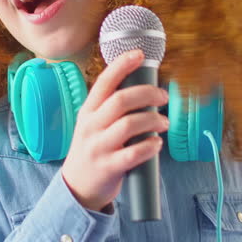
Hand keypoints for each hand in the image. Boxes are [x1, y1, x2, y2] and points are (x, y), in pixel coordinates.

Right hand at [60, 49, 169, 211]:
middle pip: (121, 100)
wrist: (76, 187)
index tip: (139, 55)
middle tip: (163, 97)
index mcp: (88, 111)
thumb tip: (143, 89)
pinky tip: (156, 144)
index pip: (104, 82)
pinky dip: (149, 146)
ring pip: (129, 125)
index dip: (122, 65)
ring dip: (152, 121)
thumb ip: (110, 108)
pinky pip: (133, 153)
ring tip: (164, 123)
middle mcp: (91, 126)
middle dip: (147, 94)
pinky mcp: (108, 167)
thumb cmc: (92, 150)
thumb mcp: (92, 124)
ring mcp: (99, 147)